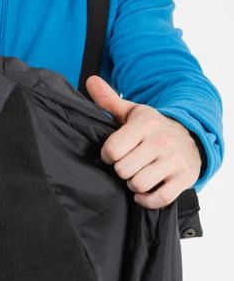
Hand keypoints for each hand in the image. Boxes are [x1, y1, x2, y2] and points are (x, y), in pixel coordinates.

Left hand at [86, 75, 201, 208]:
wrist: (191, 136)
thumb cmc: (153, 127)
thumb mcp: (132, 112)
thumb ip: (109, 100)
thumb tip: (90, 81)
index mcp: (145, 124)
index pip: (112, 150)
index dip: (108, 155)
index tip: (116, 152)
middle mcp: (162, 140)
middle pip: (123, 170)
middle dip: (122, 169)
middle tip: (129, 163)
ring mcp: (175, 160)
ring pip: (138, 184)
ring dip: (134, 184)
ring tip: (138, 174)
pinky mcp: (185, 178)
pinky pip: (159, 198)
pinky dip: (148, 199)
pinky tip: (145, 191)